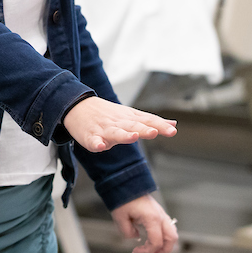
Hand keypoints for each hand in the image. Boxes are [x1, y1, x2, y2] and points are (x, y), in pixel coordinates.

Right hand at [62, 97, 176, 152]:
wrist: (77, 106)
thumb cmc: (108, 114)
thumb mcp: (131, 114)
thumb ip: (152, 121)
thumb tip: (173, 124)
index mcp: (130, 118)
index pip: (147, 121)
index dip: (160, 126)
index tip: (172, 131)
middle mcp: (119, 123)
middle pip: (133, 126)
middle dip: (144, 129)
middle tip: (154, 132)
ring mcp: (104, 130)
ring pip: (115, 133)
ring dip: (124, 135)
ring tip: (133, 137)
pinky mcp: (90, 136)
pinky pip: (93, 141)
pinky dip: (97, 143)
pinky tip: (100, 146)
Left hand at [111, 194, 178, 252]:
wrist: (125, 183)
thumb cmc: (122, 199)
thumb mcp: (119, 218)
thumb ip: (127, 232)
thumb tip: (136, 237)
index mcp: (151, 218)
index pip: (156, 242)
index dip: (146, 251)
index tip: (134, 251)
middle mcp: (160, 216)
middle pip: (172, 239)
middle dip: (164, 251)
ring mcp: (162, 214)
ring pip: (173, 233)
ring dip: (166, 244)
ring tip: (155, 250)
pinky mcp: (159, 212)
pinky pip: (168, 227)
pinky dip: (164, 236)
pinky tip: (154, 239)